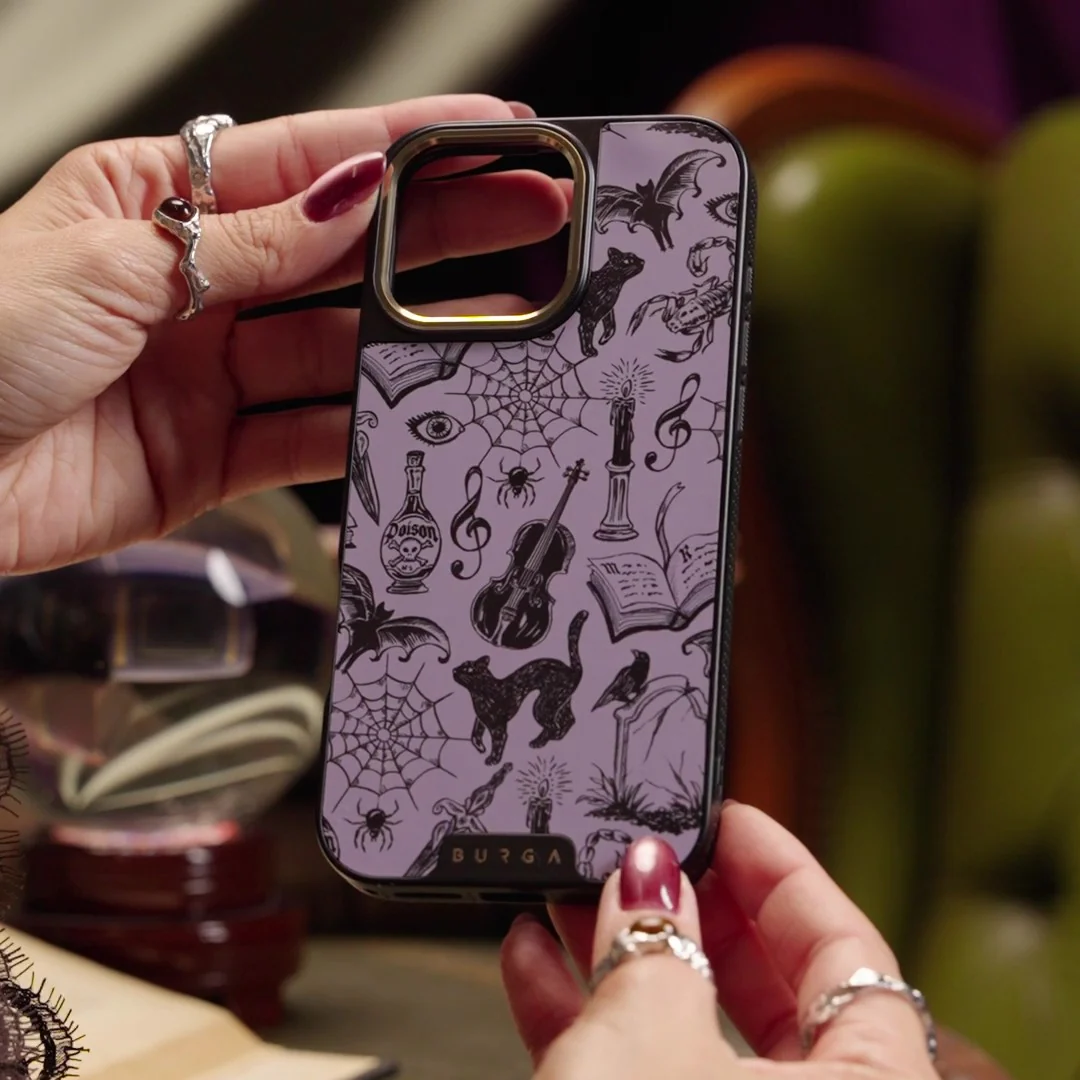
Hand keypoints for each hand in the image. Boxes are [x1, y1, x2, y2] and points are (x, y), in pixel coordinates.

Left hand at [0, 95, 567, 573]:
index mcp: (154, 203)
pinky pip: (304, 437)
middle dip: (441, 232)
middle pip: (341, 254)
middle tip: (532, 218)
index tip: (493, 131)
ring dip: (417, 339)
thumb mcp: (109, 264)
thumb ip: (242, 244)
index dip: (405, 143)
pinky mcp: (210, 456)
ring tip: (503, 323)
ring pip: (336, 349)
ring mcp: (208, 375)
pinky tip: (416, 409)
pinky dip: (359, 428)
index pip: (304, 162)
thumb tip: (349, 197)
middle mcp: (192, 286)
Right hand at [501, 802, 938, 1078]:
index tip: (721, 812)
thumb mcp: (653, 1044)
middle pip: (757, 975)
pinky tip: (533, 961)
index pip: (839, 939)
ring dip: (615, 949)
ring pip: (681, 1020)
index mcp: (871, 1079)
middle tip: (639, 850)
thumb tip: (646, 871)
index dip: (775, 863)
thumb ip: (654, 944)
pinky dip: (583, 1015)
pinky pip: (633, 1068)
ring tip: (564, 889)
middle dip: (682, 901)